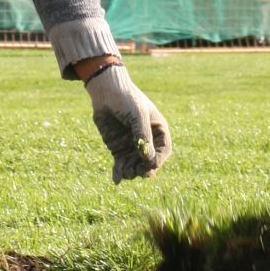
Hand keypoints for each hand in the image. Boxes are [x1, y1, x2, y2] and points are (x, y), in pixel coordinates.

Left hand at [85, 64, 171, 182]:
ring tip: (125, 172)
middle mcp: (146, 140)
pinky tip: (116, 179)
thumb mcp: (138, 115)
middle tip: (138, 172)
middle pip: (150, 162)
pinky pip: (121, 164)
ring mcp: (132, 145)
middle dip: (144, 169)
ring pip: (135, 166)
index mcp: (157, 129)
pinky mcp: (118, 148)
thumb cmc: (126, 99)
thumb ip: (143, 136)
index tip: (150, 165)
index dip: (159, 160)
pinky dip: (119, 172)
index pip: (164, 150)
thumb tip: (148, 159)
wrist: (105, 92)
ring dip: (131, 172)